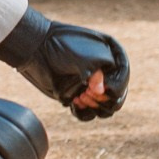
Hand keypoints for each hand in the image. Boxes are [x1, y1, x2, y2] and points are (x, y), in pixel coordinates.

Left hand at [0, 7, 130, 120]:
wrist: (35, 48)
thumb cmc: (59, 46)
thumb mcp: (79, 56)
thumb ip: (94, 72)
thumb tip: (101, 92)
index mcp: (112, 55)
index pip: (123, 76)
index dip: (116, 86)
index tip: (103, 88)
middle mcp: (106, 71)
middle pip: (117, 96)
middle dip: (104, 99)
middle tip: (86, 93)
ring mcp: (92, 85)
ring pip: (105, 108)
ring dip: (94, 107)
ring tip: (79, 97)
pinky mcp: (79, 95)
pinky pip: (88, 113)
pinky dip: (83, 112)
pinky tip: (72, 103)